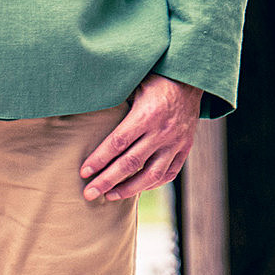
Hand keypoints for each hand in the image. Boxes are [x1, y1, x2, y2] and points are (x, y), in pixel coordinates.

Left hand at [79, 74, 201, 201]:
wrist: (191, 78)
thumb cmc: (157, 79)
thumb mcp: (135, 83)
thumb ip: (116, 100)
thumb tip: (88, 109)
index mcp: (146, 114)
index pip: (118, 143)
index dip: (99, 159)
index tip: (84, 171)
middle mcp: (162, 132)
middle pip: (130, 163)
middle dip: (106, 181)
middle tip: (88, 193)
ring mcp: (175, 142)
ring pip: (150, 175)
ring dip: (128, 189)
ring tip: (109, 196)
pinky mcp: (185, 148)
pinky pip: (169, 173)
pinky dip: (152, 184)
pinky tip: (137, 188)